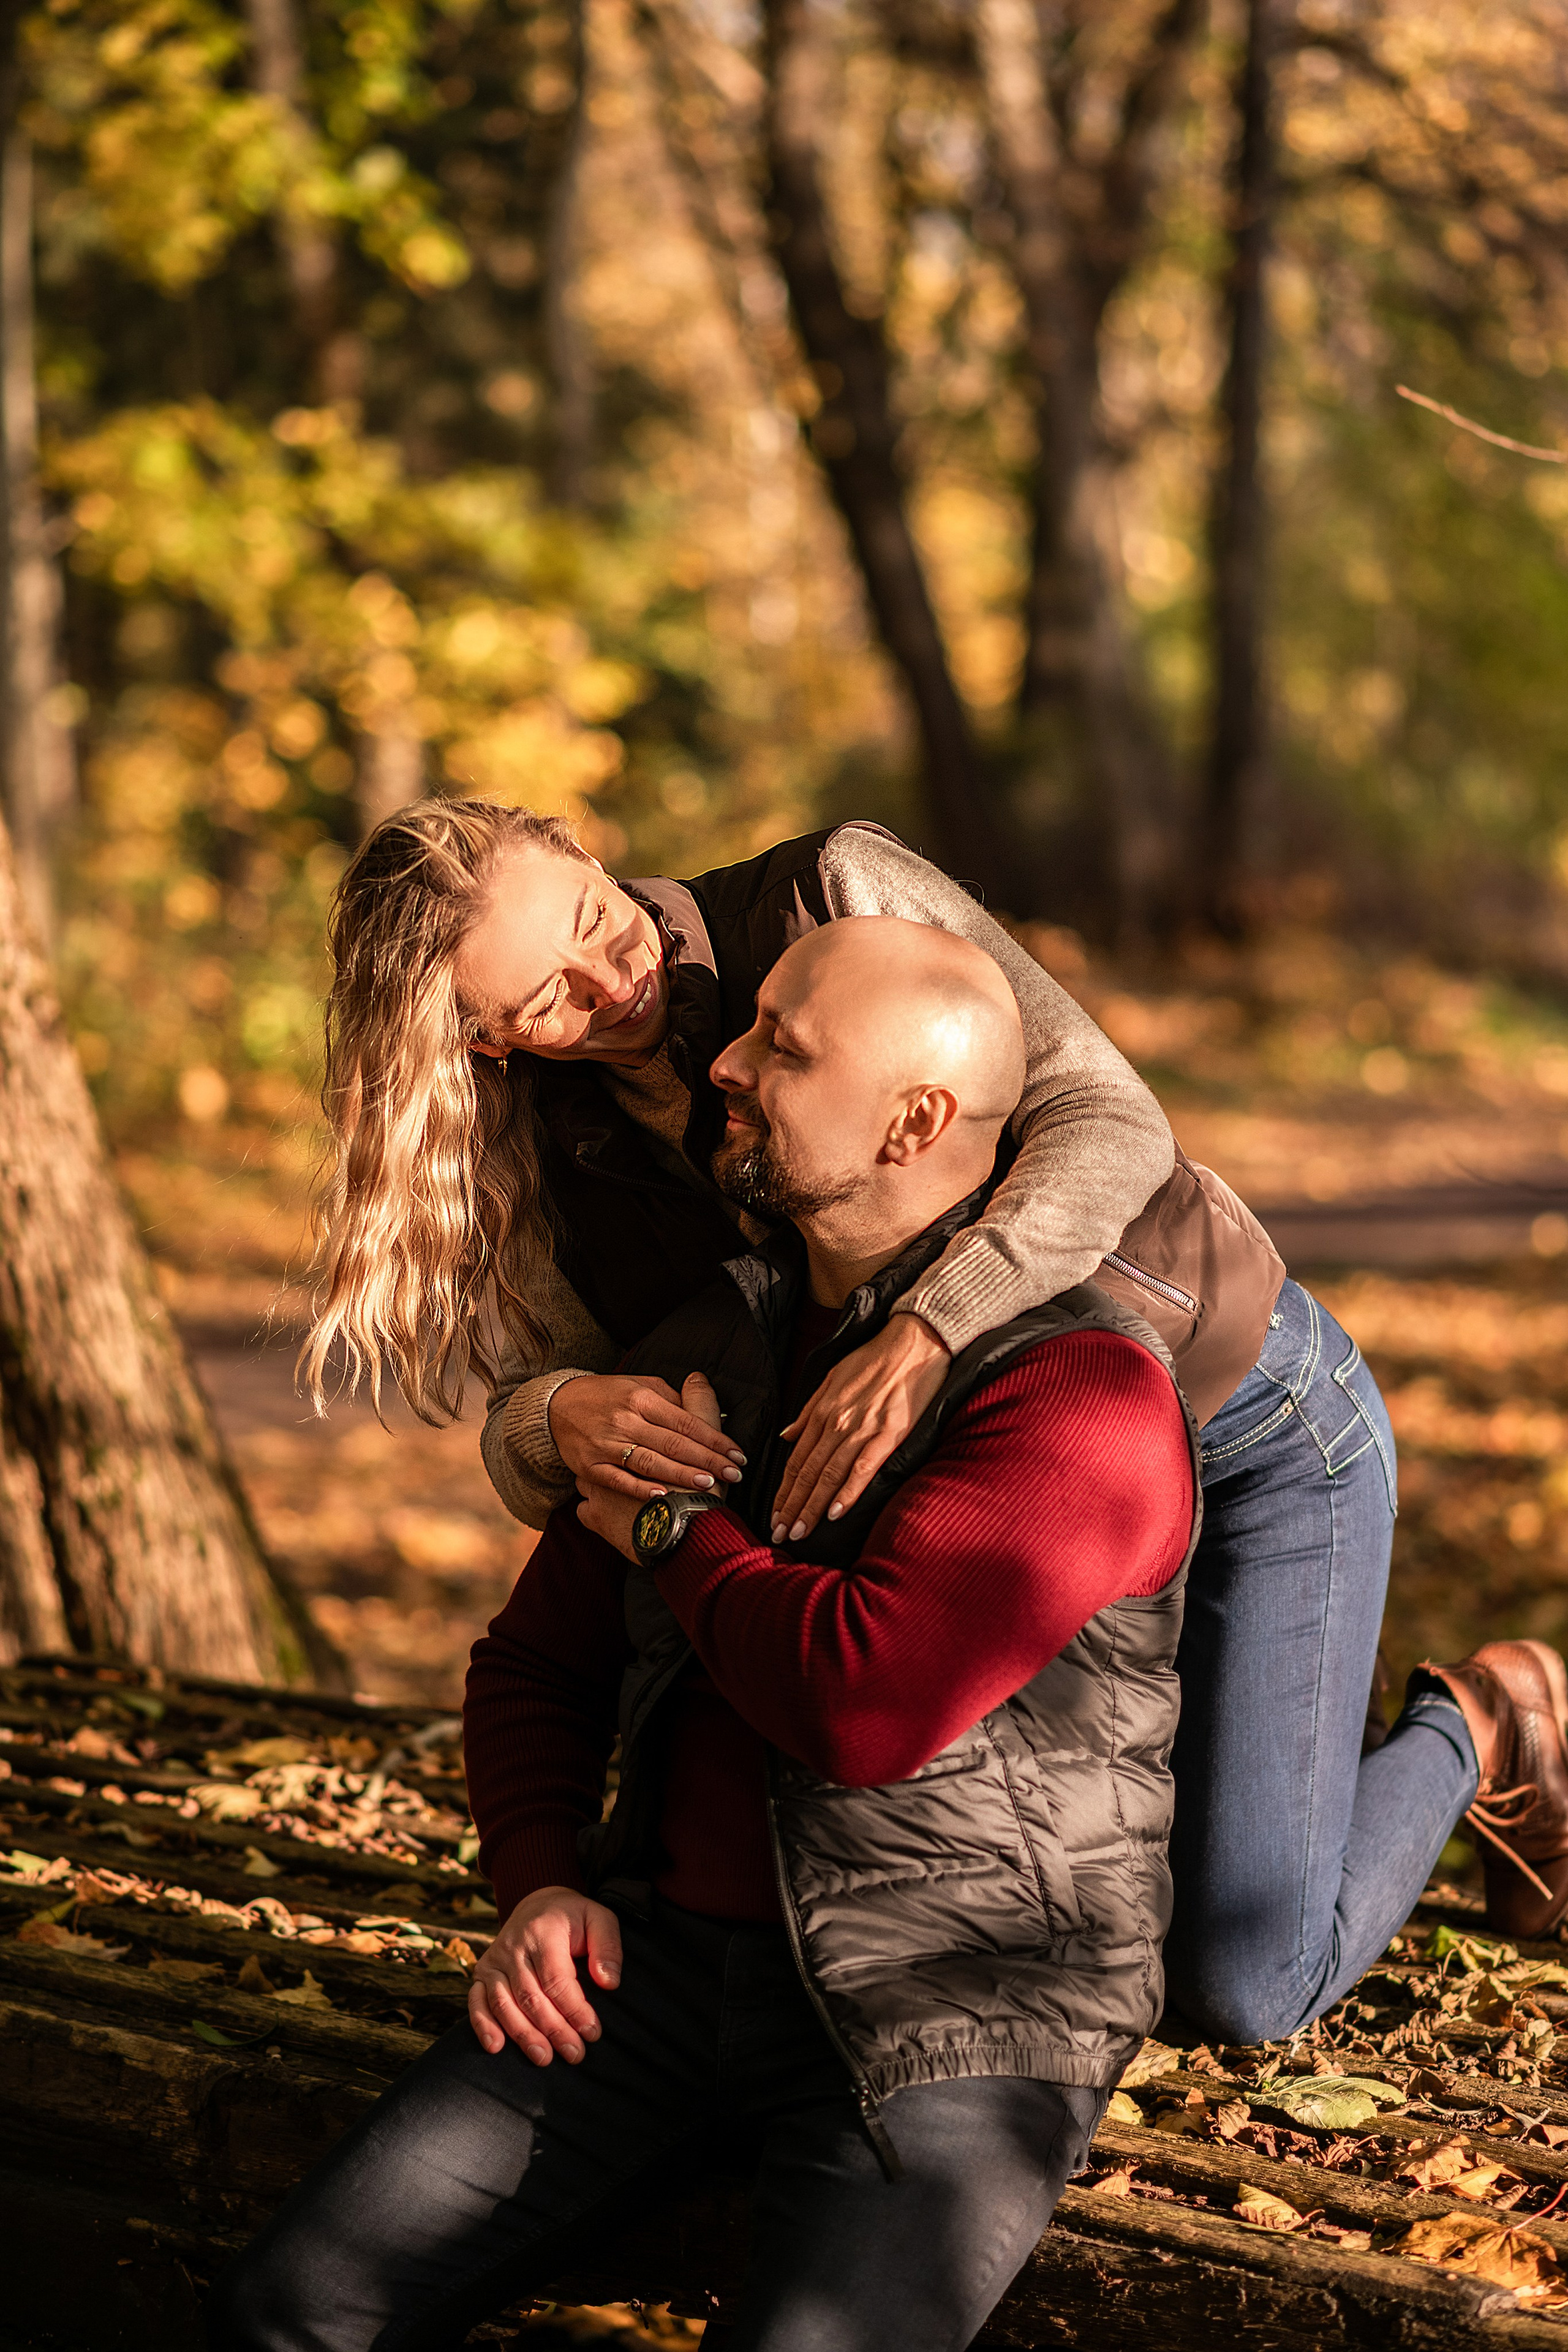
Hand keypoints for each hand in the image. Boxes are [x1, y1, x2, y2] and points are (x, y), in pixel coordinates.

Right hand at [468, 1885, 622, 2063]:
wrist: (538, 1905)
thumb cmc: (573, 1918)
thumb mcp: (599, 1919)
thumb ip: (608, 1948)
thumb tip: (609, 1983)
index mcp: (543, 1932)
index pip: (556, 1979)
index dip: (574, 2009)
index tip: (592, 2032)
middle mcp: (513, 1947)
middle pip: (531, 1997)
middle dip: (554, 2030)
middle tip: (575, 2054)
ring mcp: (494, 1960)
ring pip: (504, 2004)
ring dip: (523, 2035)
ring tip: (544, 2058)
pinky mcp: (482, 1972)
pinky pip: (477, 2002)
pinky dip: (483, 2025)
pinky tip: (495, 2047)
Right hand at [550, 1371, 744, 1501]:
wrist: (556, 1407)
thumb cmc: (607, 1396)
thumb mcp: (639, 1385)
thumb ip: (671, 1399)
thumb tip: (705, 1412)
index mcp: (641, 1398)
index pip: (686, 1422)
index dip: (714, 1439)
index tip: (737, 1454)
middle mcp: (626, 1420)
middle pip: (674, 1443)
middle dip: (707, 1460)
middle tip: (734, 1474)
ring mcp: (606, 1445)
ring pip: (650, 1462)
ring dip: (681, 1475)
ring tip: (709, 1484)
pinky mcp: (591, 1466)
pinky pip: (619, 1479)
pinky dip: (640, 1488)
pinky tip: (662, 1494)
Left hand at [771, 1314, 949, 1542]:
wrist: (913, 1343)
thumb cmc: (874, 1358)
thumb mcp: (832, 1377)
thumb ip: (809, 1411)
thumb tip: (786, 1436)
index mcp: (823, 1412)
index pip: (796, 1460)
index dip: (784, 1490)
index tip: (775, 1514)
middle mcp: (837, 1424)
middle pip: (808, 1473)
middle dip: (791, 1506)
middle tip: (780, 1533)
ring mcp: (862, 1430)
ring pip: (829, 1476)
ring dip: (812, 1507)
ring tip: (800, 1532)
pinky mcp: (888, 1434)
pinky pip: (863, 1468)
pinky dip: (848, 1492)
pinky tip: (835, 1513)